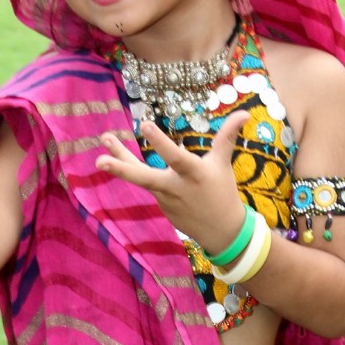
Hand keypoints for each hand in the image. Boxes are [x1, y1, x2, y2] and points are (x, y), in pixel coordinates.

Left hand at [96, 111, 248, 253]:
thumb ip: (227, 137)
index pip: (174, 156)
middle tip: (99, 160)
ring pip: (140, 178)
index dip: (160, 142)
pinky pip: (149, 186)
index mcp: (193, 173)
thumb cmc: (222, 191)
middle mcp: (175, 187)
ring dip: (119, 164)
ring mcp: (165, 199)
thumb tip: (245, 113)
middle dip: (121, 169)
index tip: (145, 125)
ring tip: (100, 151)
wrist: (222, 231)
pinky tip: (124, 160)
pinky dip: (137, 173)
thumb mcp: (223, 163)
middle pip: (144, 178)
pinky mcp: (161, 207)